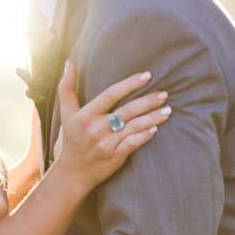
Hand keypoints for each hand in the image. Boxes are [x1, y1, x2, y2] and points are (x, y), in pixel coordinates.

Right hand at [54, 63, 167, 193]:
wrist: (72, 173)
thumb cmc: (72, 139)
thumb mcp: (66, 114)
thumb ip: (67, 87)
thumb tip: (69, 62)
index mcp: (86, 115)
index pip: (111, 94)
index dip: (129, 84)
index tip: (147, 75)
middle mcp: (96, 128)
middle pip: (127, 110)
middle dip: (148, 101)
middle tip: (164, 93)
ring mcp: (106, 143)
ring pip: (134, 126)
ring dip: (153, 117)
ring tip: (167, 110)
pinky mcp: (114, 157)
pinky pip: (133, 144)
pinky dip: (144, 136)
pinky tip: (155, 129)